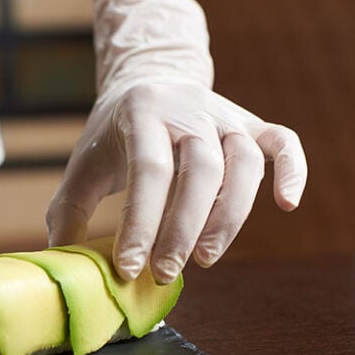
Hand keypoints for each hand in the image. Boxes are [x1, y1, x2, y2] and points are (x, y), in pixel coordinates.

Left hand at [46, 0, 306, 282]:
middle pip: (202, 169)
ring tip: (206, 258)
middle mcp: (189, 110)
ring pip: (244, 161)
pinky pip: (283, 142)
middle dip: (184, 228)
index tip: (131, 268)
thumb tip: (62, 262)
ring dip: (231, 214)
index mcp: (142, 115)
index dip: (142, 223)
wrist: (149, 82)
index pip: (149, 172)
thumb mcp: (84, 163)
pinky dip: (292, 171)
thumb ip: (70, 210)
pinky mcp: (250, 123)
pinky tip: (287, 205)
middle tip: (167, 272)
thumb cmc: (113, 135)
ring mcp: (225, 115)